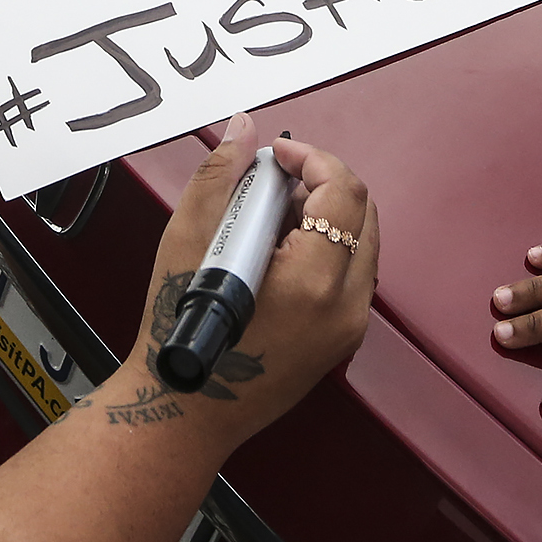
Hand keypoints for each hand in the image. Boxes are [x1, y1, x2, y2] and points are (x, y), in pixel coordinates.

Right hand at [121, 113, 377, 447]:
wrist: (183, 410)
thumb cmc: (180, 336)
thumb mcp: (188, 240)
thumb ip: (221, 176)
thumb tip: (244, 130)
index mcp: (313, 282)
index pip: (343, 192)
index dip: (312, 158)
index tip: (278, 154)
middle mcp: (344, 307)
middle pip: (362, 214)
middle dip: (320, 183)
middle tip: (272, 180)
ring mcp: (347, 328)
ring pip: (360, 243)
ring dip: (324, 215)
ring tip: (268, 217)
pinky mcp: (341, 340)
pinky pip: (350, 275)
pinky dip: (324, 248)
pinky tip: (276, 252)